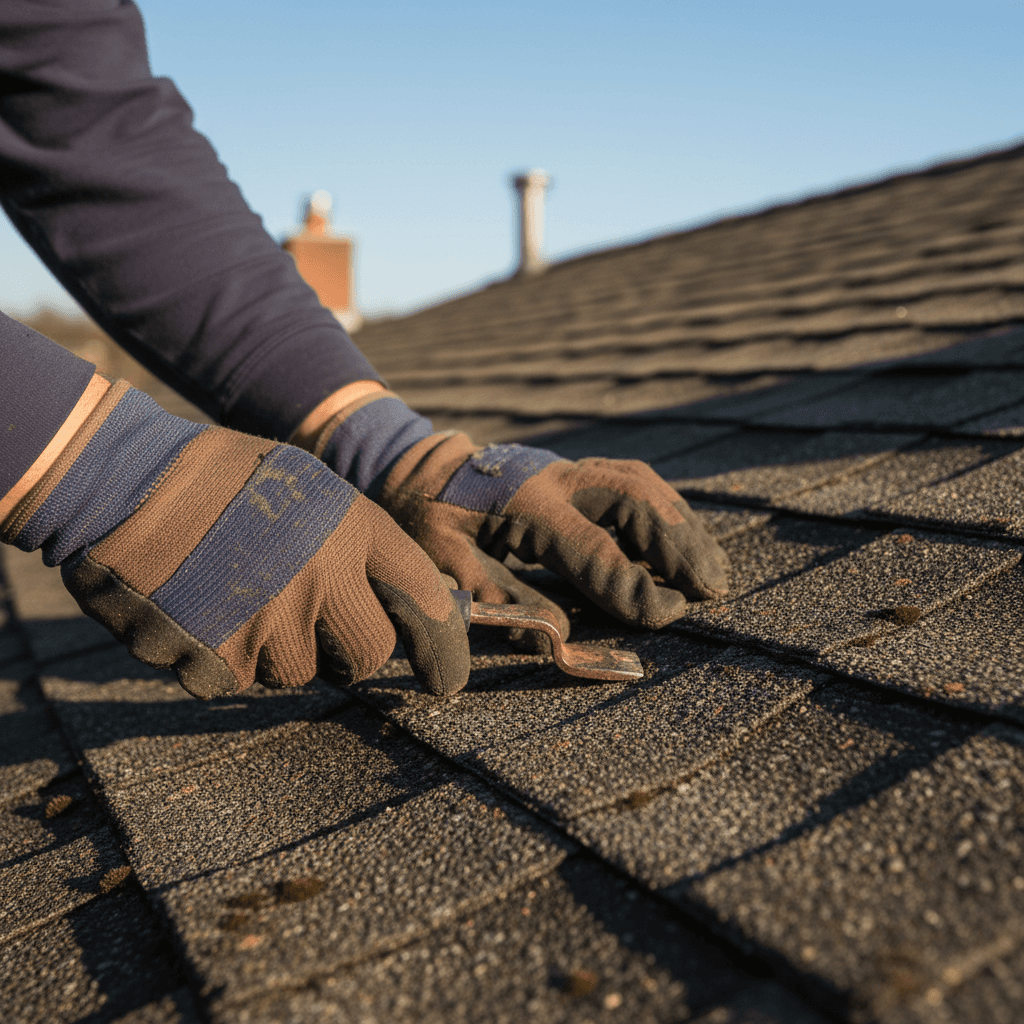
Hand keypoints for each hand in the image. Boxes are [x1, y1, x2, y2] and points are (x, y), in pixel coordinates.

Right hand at [1, 381, 469, 697]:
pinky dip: (222, 659)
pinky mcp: (215, 656)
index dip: (443, 647)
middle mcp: (321, 576)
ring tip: (238, 596)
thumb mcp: (309, 489)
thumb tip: (393, 604)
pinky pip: (238, 682)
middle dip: (351, 652)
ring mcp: (268, 619)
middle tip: (320, 629)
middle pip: (370, 655)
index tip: (446, 680)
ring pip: (298, 673)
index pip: (424, 598)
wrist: (123, 480)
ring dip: (276, 650)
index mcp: (352, 527)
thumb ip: (355, 546)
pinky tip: (200, 611)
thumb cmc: (223, 481)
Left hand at [377, 432, 729, 637]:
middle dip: (678, 541)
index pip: (591, 548)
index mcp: (522, 504)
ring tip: (713, 570)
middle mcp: (556, 478)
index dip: (631, 586)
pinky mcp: (576, 471)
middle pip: (632, 496)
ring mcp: (569, 469)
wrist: (419, 469)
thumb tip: (556, 638)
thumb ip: (496, 599)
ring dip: (681, 525)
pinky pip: (633, 483)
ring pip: (641, 484)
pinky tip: (684, 543)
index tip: (667, 614)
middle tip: (713, 586)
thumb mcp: (442, 563)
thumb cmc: (427, 521)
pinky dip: (665, 513)